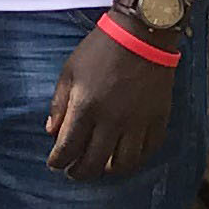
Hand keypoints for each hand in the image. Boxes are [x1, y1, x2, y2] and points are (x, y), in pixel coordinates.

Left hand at [45, 25, 178, 178]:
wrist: (141, 35)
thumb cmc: (100, 50)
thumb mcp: (70, 71)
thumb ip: (59, 104)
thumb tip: (51, 131)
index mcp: (86, 107)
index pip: (68, 148)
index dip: (59, 161)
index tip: (55, 164)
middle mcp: (112, 120)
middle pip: (94, 163)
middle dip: (80, 172)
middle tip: (74, 172)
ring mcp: (137, 123)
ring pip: (123, 164)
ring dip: (108, 171)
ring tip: (100, 167)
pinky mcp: (157, 120)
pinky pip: (147, 151)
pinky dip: (135, 160)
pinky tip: (125, 157)